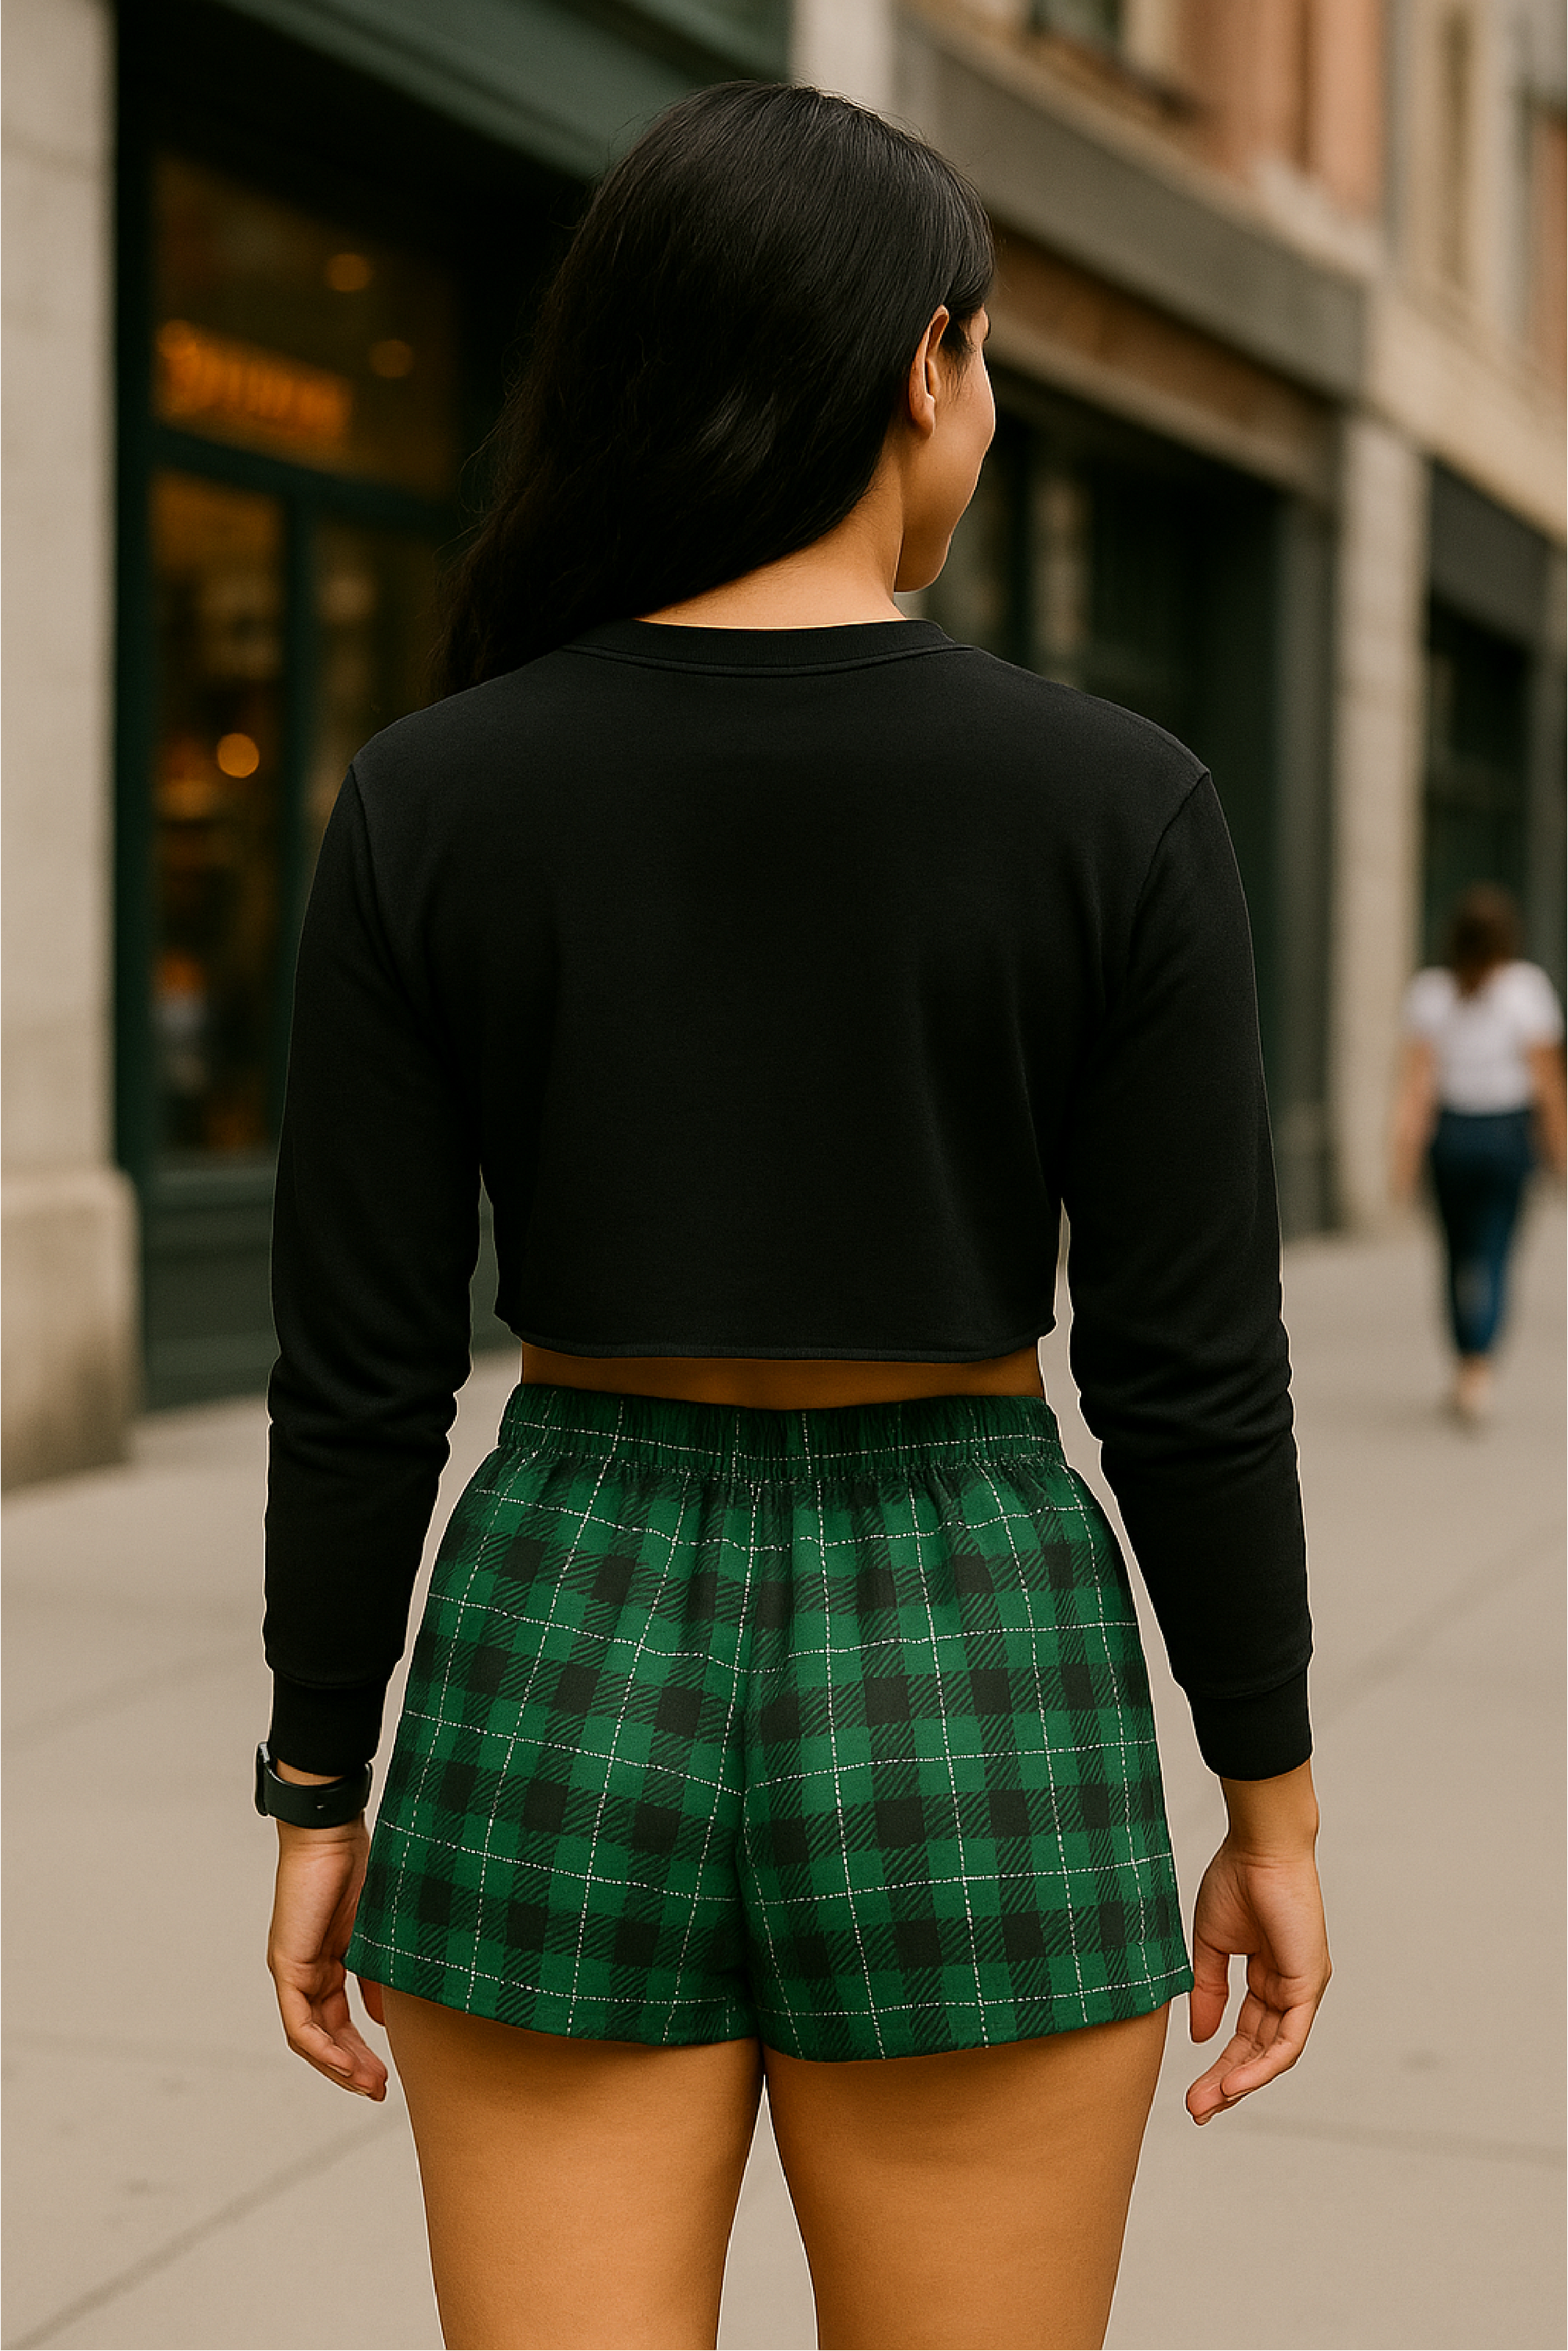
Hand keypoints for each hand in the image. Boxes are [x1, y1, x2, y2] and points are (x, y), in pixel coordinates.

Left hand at [266, 1816, 387, 2098]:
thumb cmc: (359, 1864)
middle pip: (322, 2035)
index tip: (384, 2073)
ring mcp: (292, 1969)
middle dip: (351, 2067)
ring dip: (338, 2065)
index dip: (359, 2050)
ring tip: (368, 2084)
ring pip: (309, 2036)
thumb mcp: (375, 1930)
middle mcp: (304, 1971)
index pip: (337, 2020)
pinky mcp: (287, 1964)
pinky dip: (322, 2047)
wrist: (332, 1831)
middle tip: (378, 2090)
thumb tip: (384, 2016)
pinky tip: (346, 2064)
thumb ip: (376, 1974)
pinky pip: (299, 2021)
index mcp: (325, 1961)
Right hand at [1186, 1764, 1329, 2124]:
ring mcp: (1301, 1988)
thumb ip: (1207, 1990)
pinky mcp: (1308, 1984)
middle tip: (1197, 2111)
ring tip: (1209, 2103)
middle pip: (1258, 2050)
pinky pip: (1289, 2039)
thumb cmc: (1235, 1880)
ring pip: (1275, 2053)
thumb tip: (1201, 2037)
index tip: (1191, 2092)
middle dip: (1227, 2083)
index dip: (1219, 2063)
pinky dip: (1263, 2064)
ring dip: (1241, 2082)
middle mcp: (1287, 1988)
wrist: (1258, 1847)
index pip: (1245, 2033)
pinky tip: (1236, 2082)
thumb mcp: (1210, 1944)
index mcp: (1266, 1976)